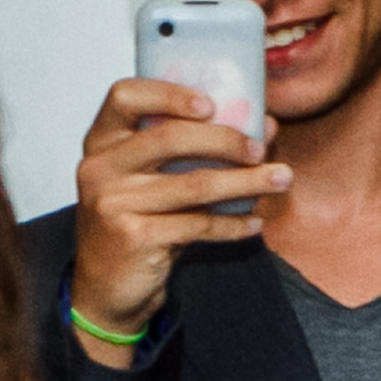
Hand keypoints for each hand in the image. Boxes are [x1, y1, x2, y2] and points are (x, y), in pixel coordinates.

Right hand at [66, 77, 287, 359]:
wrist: (105, 286)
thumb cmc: (135, 222)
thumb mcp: (147, 179)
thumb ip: (190, 150)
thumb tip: (264, 123)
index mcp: (101, 143)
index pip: (125, 96)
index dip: (169, 94)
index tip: (211, 104)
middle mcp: (99, 168)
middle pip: (169, 137)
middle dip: (225, 139)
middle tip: (260, 148)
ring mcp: (112, 204)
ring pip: (194, 184)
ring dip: (246, 182)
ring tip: (281, 178)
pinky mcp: (133, 237)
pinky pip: (197, 224)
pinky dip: (233, 225)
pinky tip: (254, 223)